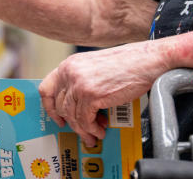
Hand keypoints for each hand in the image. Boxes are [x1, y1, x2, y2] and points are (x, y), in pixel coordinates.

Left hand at [39, 40, 169, 146]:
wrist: (146, 60)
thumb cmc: (127, 63)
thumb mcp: (94, 67)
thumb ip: (81, 80)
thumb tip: (75, 104)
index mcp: (69, 64)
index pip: (46, 88)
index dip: (49, 107)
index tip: (57, 118)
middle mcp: (70, 72)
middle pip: (60, 106)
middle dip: (71, 122)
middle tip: (82, 129)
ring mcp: (79, 84)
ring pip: (72, 116)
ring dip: (83, 129)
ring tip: (94, 134)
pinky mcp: (91, 95)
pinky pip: (85, 121)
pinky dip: (92, 129)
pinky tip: (100, 130)